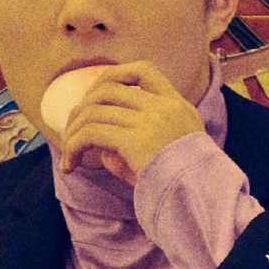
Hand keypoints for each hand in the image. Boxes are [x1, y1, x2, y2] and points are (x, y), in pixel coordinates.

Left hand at [59, 61, 203, 184]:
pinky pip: (90, 134)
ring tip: (68, 157)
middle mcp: (164, 107)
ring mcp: (150, 121)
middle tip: (72, 134)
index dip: (113, 75)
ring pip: (93, 112)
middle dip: (81, 108)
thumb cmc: (183, 183)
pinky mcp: (134, 140)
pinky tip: (70, 164)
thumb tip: (100, 144)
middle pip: (108, 88)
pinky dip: (73, 146)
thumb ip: (138, 139)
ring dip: (72, 134)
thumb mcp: (168, 153)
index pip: (143, 70)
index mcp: (177, 105)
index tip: (95, 95)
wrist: (200, 198)